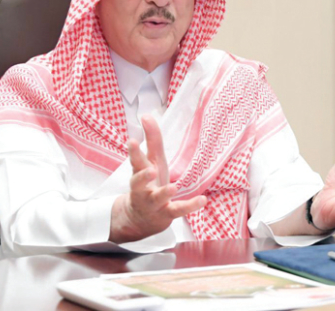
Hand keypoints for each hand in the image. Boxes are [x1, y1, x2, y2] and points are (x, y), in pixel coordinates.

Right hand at [110, 116, 205, 242]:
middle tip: (151, 169)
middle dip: (143, 176)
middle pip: (139, 182)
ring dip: (165, 193)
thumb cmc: (148, 183)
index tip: (132, 140)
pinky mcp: (166, 214)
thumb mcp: (151, 161)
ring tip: (173, 187)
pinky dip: (190, 206)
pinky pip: (178, 210)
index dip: (134, 151)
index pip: (136, 161)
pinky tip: (202, 200)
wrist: (140, 219)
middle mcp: (143, 189)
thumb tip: (147, 115)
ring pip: (158, 198)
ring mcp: (154, 203)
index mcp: (140, 173)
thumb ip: (151, 139)